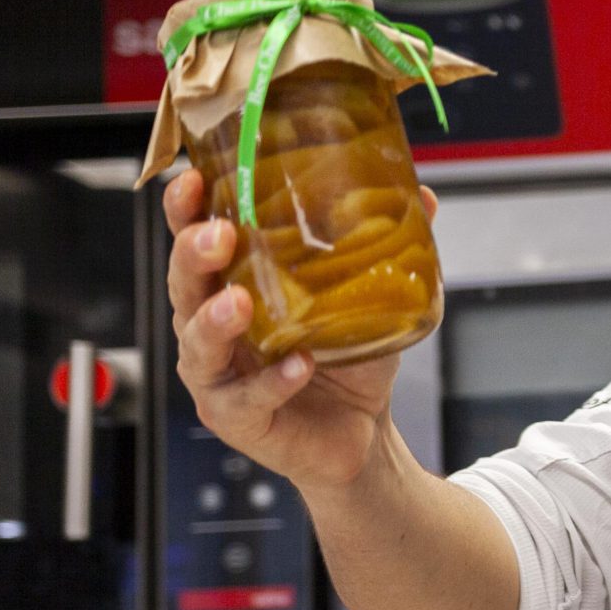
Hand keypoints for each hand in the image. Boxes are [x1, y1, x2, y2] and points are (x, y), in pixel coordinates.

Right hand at [164, 169, 435, 491]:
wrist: (362, 430)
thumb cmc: (347, 359)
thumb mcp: (368, 298)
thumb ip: (386, 247)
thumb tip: (426, 196)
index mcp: (230, 284)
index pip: (194, 239)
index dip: (185, 210)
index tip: (193, 179)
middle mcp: (210, 326)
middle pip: (184, 285)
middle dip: (192, 256)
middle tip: (218, 236)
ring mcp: (218, 376)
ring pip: (199, 345)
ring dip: (215, 322)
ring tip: (238, 303)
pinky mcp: (236, 419)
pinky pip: (246, 399)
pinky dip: (272, 382)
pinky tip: (298, 366)